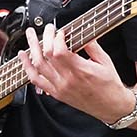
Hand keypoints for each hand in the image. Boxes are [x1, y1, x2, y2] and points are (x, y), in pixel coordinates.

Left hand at [19, 24, 134, 122]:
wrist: (111, 107)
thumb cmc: (110, 86)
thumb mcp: (105, 62)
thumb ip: (93, 46)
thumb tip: (84, 32)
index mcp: (81, 71)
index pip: (60, 51)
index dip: (57, 38)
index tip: (61, 31)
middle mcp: (68, 80)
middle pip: (47, 56)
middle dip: (44, 38)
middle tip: (47, 29)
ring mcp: (59, 88)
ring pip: (38, 67)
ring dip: (32, 49)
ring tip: (30, 37)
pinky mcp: (56, 94)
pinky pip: (36, 81)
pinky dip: (28, 68)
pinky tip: (24, 59)